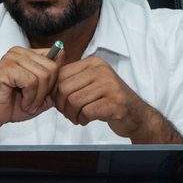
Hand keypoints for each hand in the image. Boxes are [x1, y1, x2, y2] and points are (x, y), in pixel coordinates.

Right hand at [0, 46, 62, 135]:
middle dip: (46, 90)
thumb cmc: (12, 104)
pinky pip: (30, 81)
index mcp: (27, 54)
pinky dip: (30, 97)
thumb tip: (67, 65)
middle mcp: (18, 52)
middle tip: (34, 101)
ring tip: (27, 103)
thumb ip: (54, 80)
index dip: (54, 80)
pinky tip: (22, 102)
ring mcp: (10, 59)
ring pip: (43, 75)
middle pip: (52, 67)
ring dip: (37, 96)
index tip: (42, 93)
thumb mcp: (41, 92)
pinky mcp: (4, 70)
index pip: (55, 57)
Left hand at [53, 57, 182, 142]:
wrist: (136, 115)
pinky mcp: (116, 102)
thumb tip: (45, 86)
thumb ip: (70, 80)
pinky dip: (82, 120)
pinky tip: (87, 120)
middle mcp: (102, 70)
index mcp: (93, 63)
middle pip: (64, 88)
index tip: (60, 102)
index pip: (60, 75)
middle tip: (68, 113)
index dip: (55, 92)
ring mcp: (110, 85)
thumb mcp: (90, 84)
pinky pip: (86, 112)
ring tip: (78, 117)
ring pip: (73, 101)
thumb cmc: (108, 100)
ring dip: (71, 114)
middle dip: (61, 105)